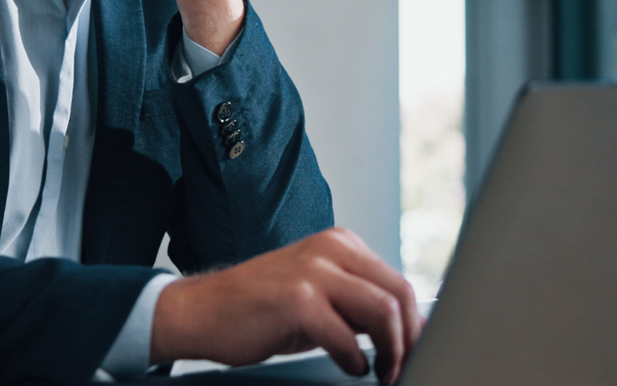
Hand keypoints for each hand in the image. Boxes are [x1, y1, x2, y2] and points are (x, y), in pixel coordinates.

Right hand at [150, 228, 423, 383]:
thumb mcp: (316, 295)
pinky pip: (347, 337)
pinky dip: (356, 360)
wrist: (201, 311)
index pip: (398, 282)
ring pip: (383, 311)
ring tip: (383, 372)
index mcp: (339, 244)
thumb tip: (406, 331)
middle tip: (403, 368)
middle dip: (410, 338)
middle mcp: (330, 250)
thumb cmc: (259, 308)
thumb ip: (356, 304)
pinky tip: (349, 367)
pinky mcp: (297, 300)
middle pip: (399, 293)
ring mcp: (312, 272)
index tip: (415, 351)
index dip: (414, 324)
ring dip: (391, 351)